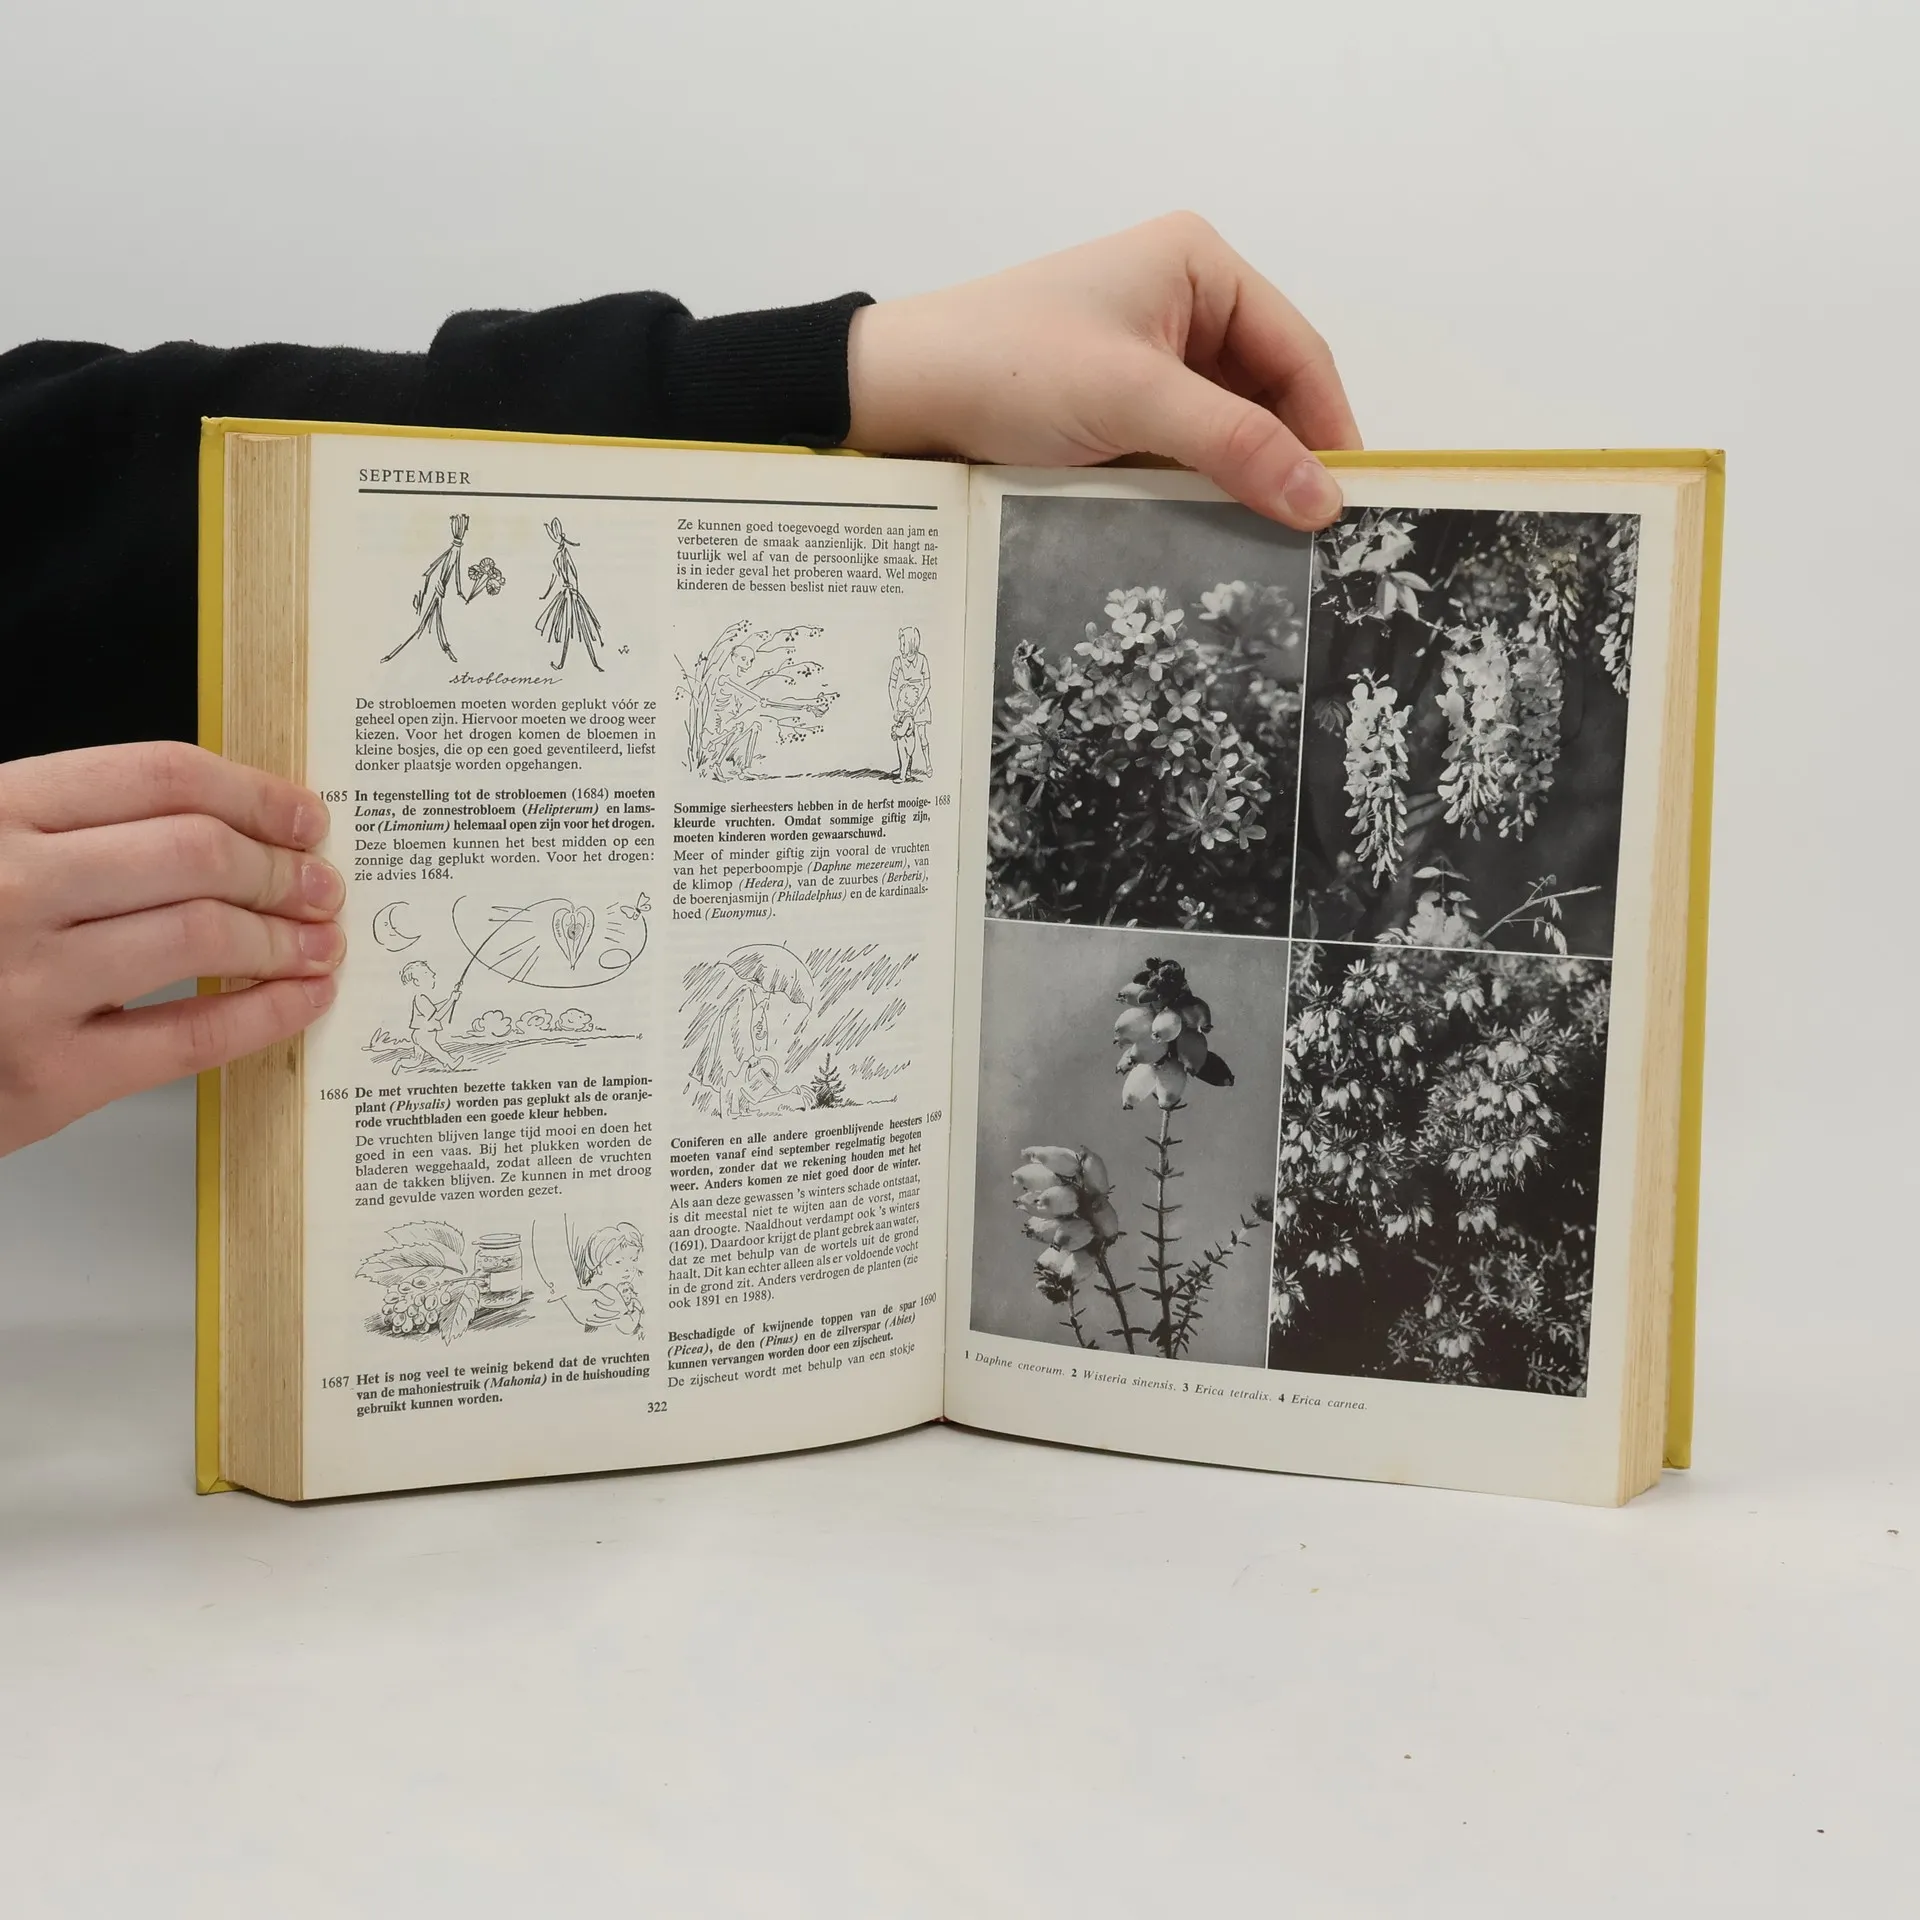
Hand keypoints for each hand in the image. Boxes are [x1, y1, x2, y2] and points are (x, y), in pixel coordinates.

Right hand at [0, 742, 344, 1155]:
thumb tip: (215, 820)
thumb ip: (63, 826)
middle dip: (281, 868)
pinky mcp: (48, 1079)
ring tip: (318, 939)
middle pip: (197, 854)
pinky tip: (301, 998)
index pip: (158, 778)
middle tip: (320, 883)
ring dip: (285, 938)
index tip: (303, 814)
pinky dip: (267, 1014)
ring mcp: (27, 985)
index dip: (254, 794)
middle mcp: (10, 888)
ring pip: (204, 940)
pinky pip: (191, 1038)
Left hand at [846, 211, 1359, 529]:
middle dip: (1286, 461)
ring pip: (1225, 431)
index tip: (1351, 506)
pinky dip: (1196, 491)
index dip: (1330, 429)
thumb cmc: (1010, 371)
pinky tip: (1209, 537)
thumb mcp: (1132, 400)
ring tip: (1268, 550)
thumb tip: (1325, 501)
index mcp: (1200, 266)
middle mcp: (1182, 303)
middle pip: (1267, 395)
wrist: (896, 396)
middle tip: (1313, 543)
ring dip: (1240, 483)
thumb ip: (1233, 445)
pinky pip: (1180, 453)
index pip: (1298, 352)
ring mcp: (1147, 358)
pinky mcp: (1115, 408)